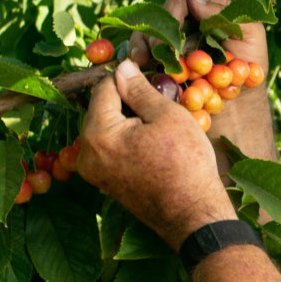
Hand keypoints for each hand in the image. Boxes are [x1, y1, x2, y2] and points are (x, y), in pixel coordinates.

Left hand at [78, 59, 236, 249]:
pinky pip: (112, 149)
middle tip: (159, 99)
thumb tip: (122, 67)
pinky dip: (128, 139)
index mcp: (98, 133)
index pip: (104, 88)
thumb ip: (140, 90)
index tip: (148, 73)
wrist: (193, 214)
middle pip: (101, 110)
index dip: (127, 76)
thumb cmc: (186, 163)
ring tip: (160, 122)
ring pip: (107, 129)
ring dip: (129, 120)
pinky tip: (154, 142)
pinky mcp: (106, 183)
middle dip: (127, 101)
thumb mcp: (167, 117)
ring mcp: (94, 172)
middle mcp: (86, 154)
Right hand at [129, 0, 276, 165]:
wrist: (241, 99)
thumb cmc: (252, 64)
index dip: (173, 12)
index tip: (174, 33)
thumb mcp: (251, 36)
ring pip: (144, 32)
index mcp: (206, 7)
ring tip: (142, 61)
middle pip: (157, 14)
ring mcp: (170, 38)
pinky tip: (140, 69)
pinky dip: (138, 60)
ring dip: (140, 45)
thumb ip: (228, 15)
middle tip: (157, 52)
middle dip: (153, 32)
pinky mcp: (160, 58)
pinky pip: (141, 53)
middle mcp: (185, 19)